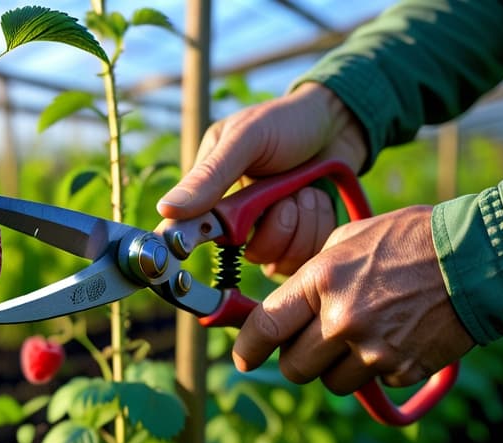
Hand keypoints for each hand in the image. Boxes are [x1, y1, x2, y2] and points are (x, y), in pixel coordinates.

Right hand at [157, 82, 367, 275]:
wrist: (336, 123)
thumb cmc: (285, 123)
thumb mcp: (244, 139)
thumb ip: (209, 176)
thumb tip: (166, 209)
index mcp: (211, 195)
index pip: (189, 232)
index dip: (196, 244)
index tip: (217, 237)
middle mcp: (237, 221)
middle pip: (246, 253)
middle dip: (276, 224)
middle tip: (288, 194)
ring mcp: (269, 233)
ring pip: (278, 258)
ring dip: (303, 221)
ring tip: (306, 192)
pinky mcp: (298, 242)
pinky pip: (306, 257)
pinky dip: (318, 227)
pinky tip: (317, 201)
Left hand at [232, 205, 474, 394]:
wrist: (474, 258)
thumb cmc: (408, 239)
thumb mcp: (347, 240)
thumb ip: (313, 273)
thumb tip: (287, 300)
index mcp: (321, 281)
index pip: (266, 326)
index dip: (247, 348)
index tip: (243, 358)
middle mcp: (341, 320)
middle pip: (293, 367)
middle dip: (296, 359)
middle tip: (309, 344)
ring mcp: (372, 349)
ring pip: (331, 382)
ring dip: (336, 367)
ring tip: (359, 336)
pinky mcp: (401, 369)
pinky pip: (371, 382)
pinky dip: (375, 369)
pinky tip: (391, 338)